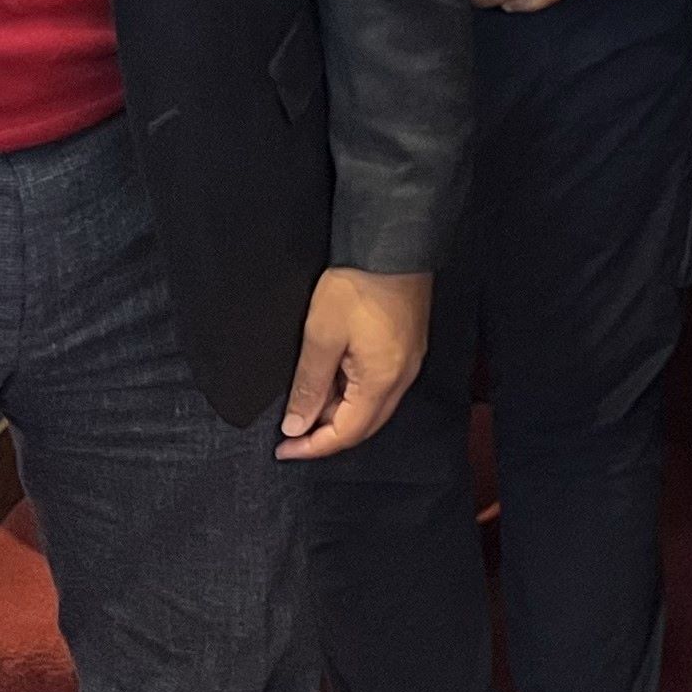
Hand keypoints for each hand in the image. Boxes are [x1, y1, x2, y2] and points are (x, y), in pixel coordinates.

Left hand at [278, 268, 429, 457]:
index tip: (283, 448)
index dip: (313, 446)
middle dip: (326, 432)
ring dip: (339, 410)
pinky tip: (331, 376)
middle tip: (291, 429)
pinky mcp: (408, 344)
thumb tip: (297, 425)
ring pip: (372, 405)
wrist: (393, 242)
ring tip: (306, 396)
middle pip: (364, 424)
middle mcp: (402, 377)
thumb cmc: (357, 287)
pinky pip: (380, 384)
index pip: (347, 433)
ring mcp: (409, 361)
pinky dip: (352, 391)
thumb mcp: (321, 336)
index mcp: (382, 381)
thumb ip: (309, 386)